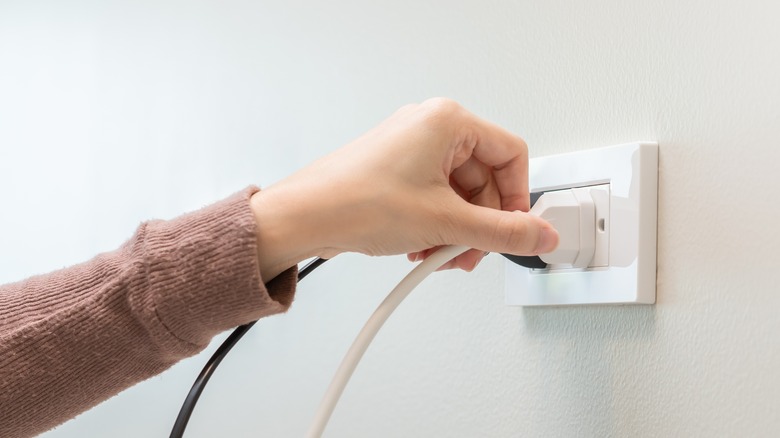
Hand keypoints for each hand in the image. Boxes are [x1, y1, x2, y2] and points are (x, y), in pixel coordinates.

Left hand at [250, 98, 557, 279]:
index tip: (515, 230)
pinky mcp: (397, 171)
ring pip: (459, 194)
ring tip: (439, 253)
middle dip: (480, 224)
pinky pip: (435, 198)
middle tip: (469, 252)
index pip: (512, 154)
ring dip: (456, 231)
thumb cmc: (356, 202)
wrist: (303, 218)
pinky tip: (421, 248)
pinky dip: (436, 226)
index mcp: (448, 121)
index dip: (519, 198)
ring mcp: (412, 149)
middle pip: (485, 179)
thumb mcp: (444, 222)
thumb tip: (540, 236)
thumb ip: (502, 233)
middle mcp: (430, 128)